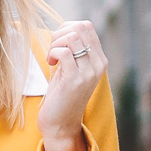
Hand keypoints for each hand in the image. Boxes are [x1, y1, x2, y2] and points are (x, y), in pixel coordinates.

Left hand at [38, 20, 106, 150]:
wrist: (60, 125)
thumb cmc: (62, 95)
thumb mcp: (72, 69)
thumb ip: (74, 50)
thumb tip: (66, 28)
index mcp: (99, 60)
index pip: (86, 26)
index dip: (66, 28)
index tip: (57, 44)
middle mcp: (98, 65)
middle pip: (80, 27)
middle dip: (60, 33)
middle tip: (52, 50)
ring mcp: (88, 72)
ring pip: (73, 37)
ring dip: (55, 44)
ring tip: (51, 59)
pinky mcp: (75, 80)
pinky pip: (65, 52)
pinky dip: (53, 53)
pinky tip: (50, 64)